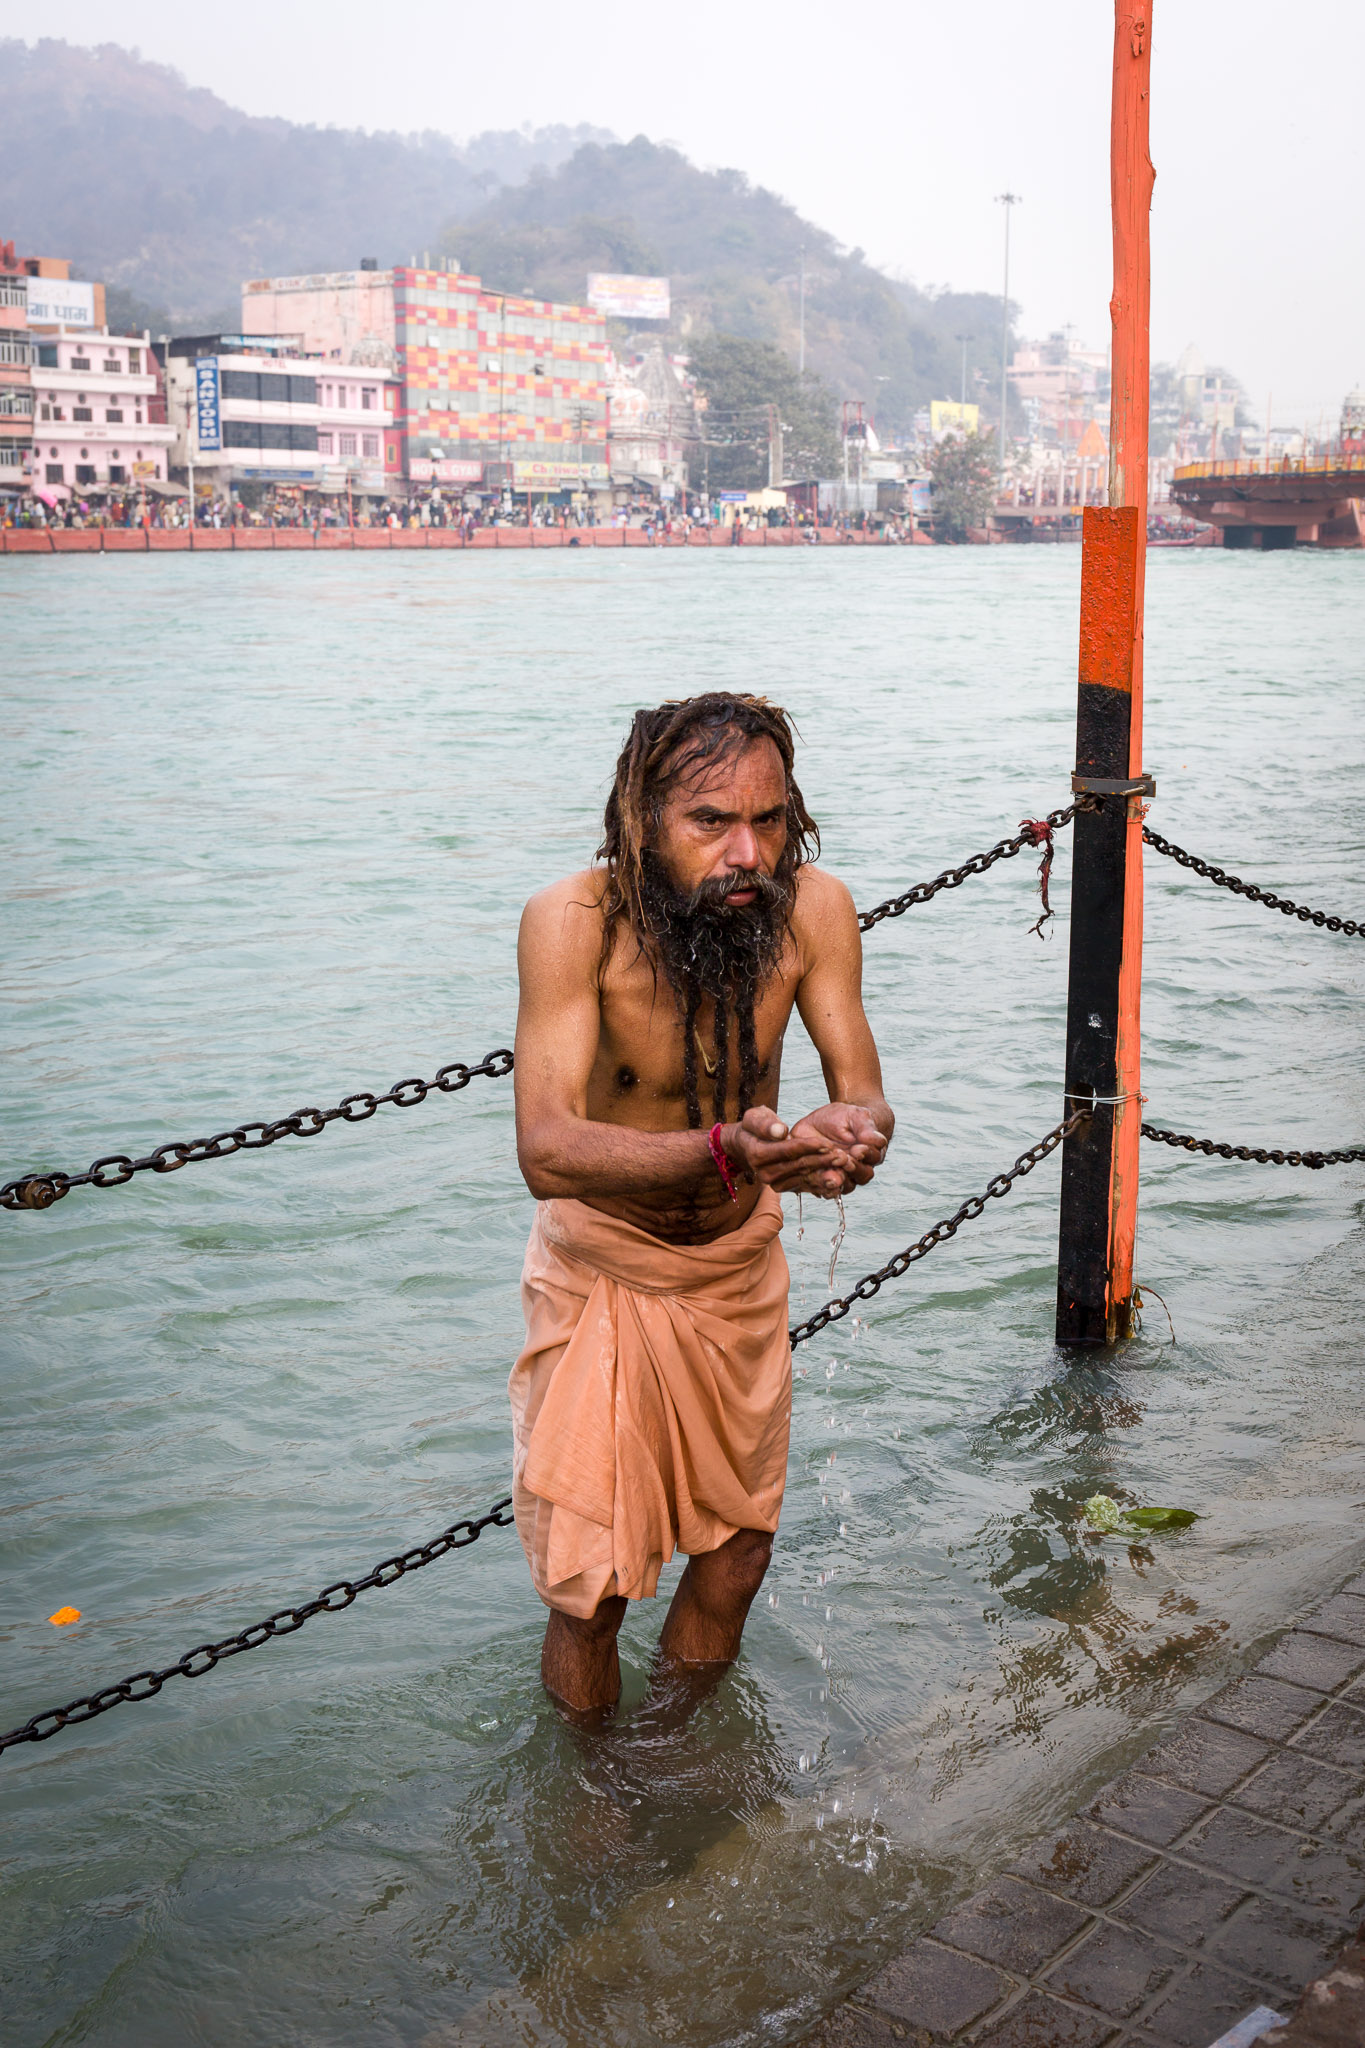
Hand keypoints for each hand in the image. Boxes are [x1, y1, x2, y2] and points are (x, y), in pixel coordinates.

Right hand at [720, 1106, 848, 1196]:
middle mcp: (765, 1173)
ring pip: (805, 1177)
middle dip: (822, 1160)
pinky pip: (807, 1185)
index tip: (827, 1142)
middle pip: (800, 1166)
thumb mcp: (754, 1118)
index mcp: (758, 1154)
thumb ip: (765, 1123)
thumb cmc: (754, 1127)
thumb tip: (780, 1132)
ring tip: (844, 1162)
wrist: (748, 1144)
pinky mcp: (785, 1187)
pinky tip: (839, 1175)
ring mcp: (775, 1183)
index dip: (809, 1147)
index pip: (789, 1150)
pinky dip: (823, 1181)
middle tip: (843, 1155)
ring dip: (826, 1170)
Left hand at [785, 1103, 888, 1196]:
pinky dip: (822, 1188)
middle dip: (853, 1168)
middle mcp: (859, 1167)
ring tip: (830, 1174)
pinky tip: (816, 1183)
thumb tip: (878, 1141)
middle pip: (862, 1175)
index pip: (873, 1157)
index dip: (866, 1154)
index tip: (857, 1149)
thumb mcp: (855, 1116)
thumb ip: (867, 1128)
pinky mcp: (825, 1180)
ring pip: (846, 1185)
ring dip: (839, 1181)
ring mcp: (843, 1176)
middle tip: (843, 1160)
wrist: (823, 1123)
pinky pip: (826, 1189)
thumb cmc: (845, 1118)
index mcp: (869, 1152)